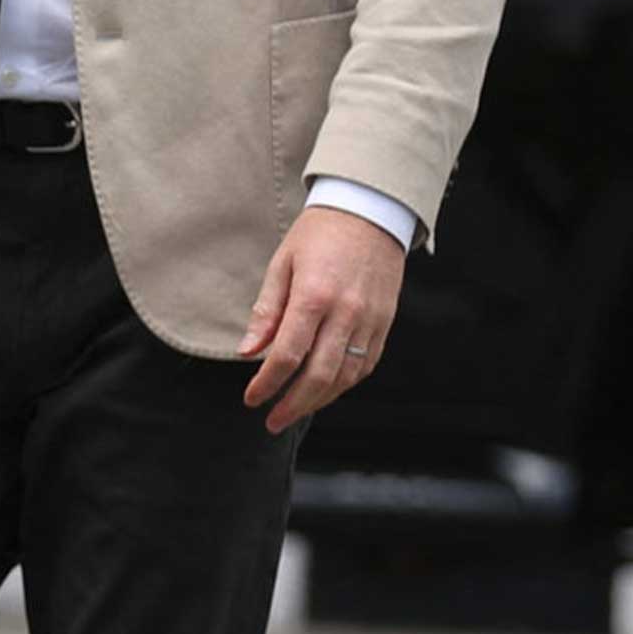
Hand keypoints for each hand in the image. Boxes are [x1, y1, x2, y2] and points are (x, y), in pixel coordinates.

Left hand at [239, 206, 404, 434]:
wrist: (370, 211)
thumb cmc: (318, 235)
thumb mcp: (282, 264)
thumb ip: (266, 311)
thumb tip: (247, 352)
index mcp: (314, 296)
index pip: (287, 355)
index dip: (266, 383)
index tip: (251, 398)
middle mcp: (346, 313)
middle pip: (319, 375)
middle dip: (292, 405)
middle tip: (270, 422)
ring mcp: (370, 320)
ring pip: (345, 376)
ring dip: (318, 401)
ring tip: (294, 412)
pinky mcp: (385, 324)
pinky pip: (366, 365)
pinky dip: (344, 384)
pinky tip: (324, 392)